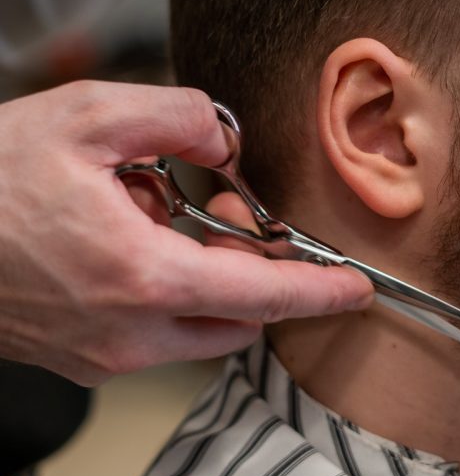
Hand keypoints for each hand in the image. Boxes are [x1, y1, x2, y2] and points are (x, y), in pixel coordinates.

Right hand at [0, 81, 372, 384]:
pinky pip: (159, 334)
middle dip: (253, 268)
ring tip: (163, 218)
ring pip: (201, 328)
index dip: (318, 292)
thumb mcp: (87, 116)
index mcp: (143, 277)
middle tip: (231, 215)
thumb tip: (226, 143)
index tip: (357, 290)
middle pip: (238, 315)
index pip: (262, 295)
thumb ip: (177, 117)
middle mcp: (130, 332)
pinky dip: (171, 293)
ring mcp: (106, 354)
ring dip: (210, 280)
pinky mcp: (87, 359)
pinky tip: (131, 245)